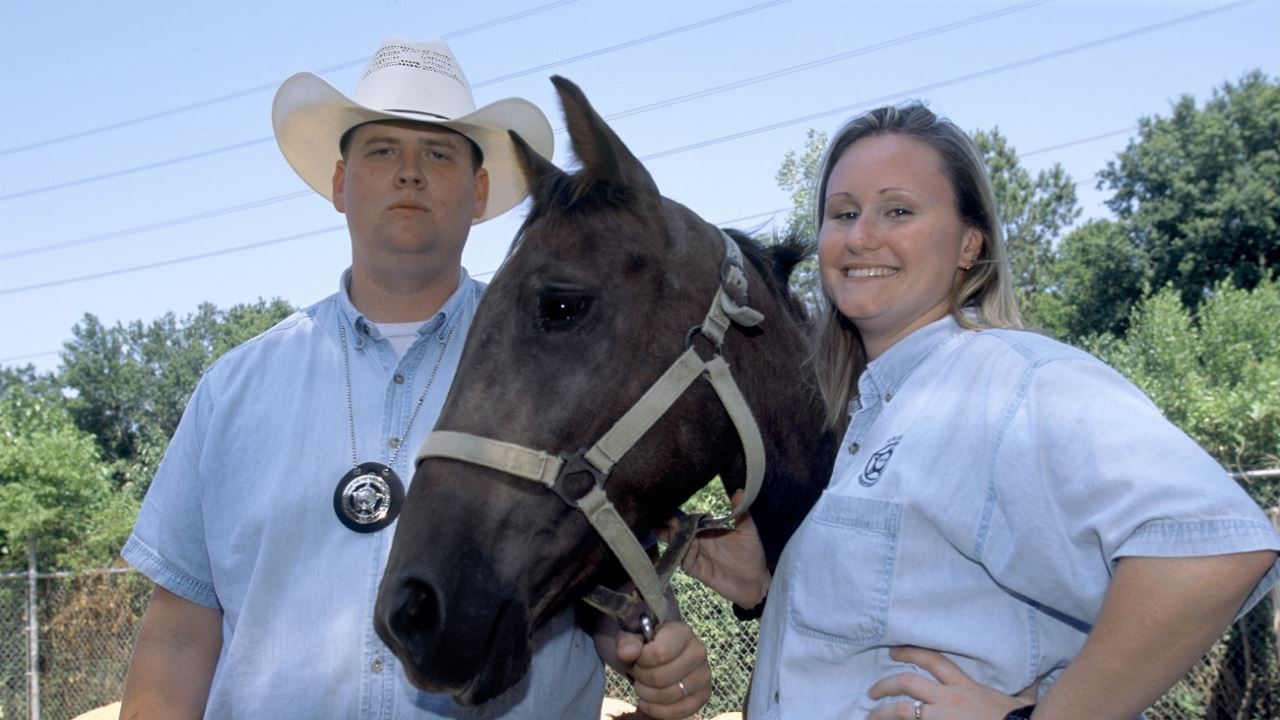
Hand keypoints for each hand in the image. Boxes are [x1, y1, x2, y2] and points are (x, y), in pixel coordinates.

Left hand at [614, 621, 709, 718]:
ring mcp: (704, 675)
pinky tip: (647, 703)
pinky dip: (657, 711)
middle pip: (662, 678)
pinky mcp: (704, 695)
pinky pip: (679, 711)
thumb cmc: (645, 649)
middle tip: (637, 675)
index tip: (636, 659)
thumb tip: (628, 652)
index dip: (642, 661)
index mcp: (682, 632)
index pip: (661, 653)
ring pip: (670, 695)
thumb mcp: (631, 641)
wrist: (661, 661)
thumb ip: (627, 644)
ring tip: (642, 687)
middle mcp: (698, 652)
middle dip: (642, 679)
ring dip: (647, 695)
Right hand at [678, 490, 770, 607]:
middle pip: (678, 532)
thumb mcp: (748, 531)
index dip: (678, 514)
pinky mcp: (699, 570)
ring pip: (678, 545)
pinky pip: (686, 561)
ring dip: (673, 538)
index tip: (668, 504)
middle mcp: (700, 542)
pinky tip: (690, 546)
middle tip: (661, 517)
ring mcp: (698, 556)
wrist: (756, 582)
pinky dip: (685, 553)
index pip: (689, 520)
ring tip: (671, 529)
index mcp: (708, 530)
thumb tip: (740, 491)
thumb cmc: (752, 554)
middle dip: (669, 525)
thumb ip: (741, 513)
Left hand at [866, 646, 1037, 719]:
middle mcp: (949, 699)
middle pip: (908, 682)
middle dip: (885, 685)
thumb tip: (1039, 677)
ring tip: (869, 717)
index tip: (892, 652)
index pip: (933, 661)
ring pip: (902, 709)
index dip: (910, 652)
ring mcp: (942, 717)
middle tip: (870, 693)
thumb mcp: (1023, 701)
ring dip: (881, 713)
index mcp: (966, 686)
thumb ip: (1025, 689)